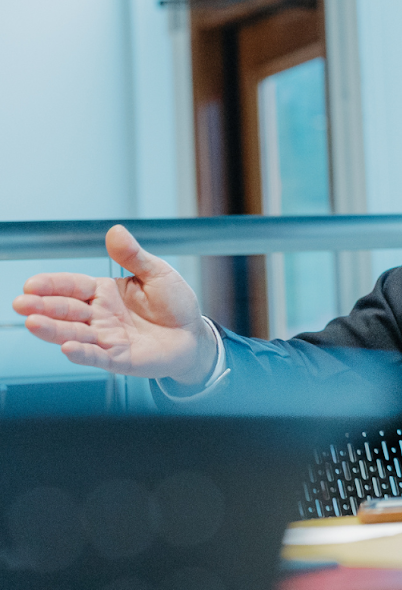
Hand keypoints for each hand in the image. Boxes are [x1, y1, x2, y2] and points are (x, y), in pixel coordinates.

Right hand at [11, 225, 214, 384]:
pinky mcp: (119, 359)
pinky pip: (97, 357)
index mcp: (105, 292)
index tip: (31, 284)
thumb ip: (134, 256)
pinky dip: (82, 353)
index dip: (53, 285)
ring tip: (33, 323)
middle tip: (21, 303)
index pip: (73, 286)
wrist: (193, 335)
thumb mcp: (158, 273)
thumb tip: (116, 230)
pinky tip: (67, 348)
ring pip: (75, 333)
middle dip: (43, 306)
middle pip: (67, 310)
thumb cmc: (175, 303)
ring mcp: (107, 338)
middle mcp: (100, 315)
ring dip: (53, 329)